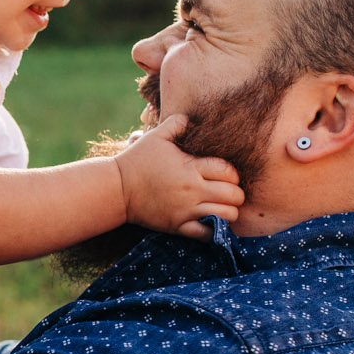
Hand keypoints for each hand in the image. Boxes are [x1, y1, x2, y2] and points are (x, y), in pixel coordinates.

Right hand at [115, 115, 242, 239]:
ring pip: (226, 216)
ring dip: (229, 212)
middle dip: (236, 194)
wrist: (116, 190)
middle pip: (234, 195)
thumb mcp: (156, 136)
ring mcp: (185, 211)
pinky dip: (214, 231)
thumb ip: (177, 124)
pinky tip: (211, 223)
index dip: (234, 174)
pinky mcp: (177, 226)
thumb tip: (191, 118)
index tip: (226, 175)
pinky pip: (206, 235)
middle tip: (229, 192)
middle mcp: (192, 190)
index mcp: (190, 168)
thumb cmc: (137, 160)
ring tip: (222, 208)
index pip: (229, 171)